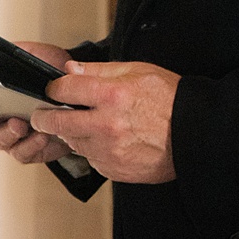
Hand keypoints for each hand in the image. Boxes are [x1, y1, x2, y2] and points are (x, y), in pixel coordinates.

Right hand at [0, 40, 72, 166]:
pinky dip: (34, 147)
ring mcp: (21, 137)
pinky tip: (43, 135)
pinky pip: (29, 154)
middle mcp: (6, 122)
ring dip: (16, 138)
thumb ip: (14, 50)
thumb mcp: (33, 54)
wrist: (78, 83)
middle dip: (1, 129)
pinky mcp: (37, 149)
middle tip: (13, 121)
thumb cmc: (50, 70)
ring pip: (10, 146)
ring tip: (26, 127)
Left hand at [32, 57, 178, 184]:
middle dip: (46, 116)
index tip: (54, 90)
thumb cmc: (170, 100)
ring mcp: (108, 150)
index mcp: (112, 96)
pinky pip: (90, 158)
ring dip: (72, 133)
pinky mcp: (112, 168)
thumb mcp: (138, 72)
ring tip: (89, 124)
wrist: (194, 135)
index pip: (63, 89)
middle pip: (56, 121)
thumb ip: (99, 70)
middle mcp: (107, 125)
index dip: (55, 88)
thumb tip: (71, 69)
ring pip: (72, 141)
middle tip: (44, 114)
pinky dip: (93, 149)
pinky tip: (108, 140)